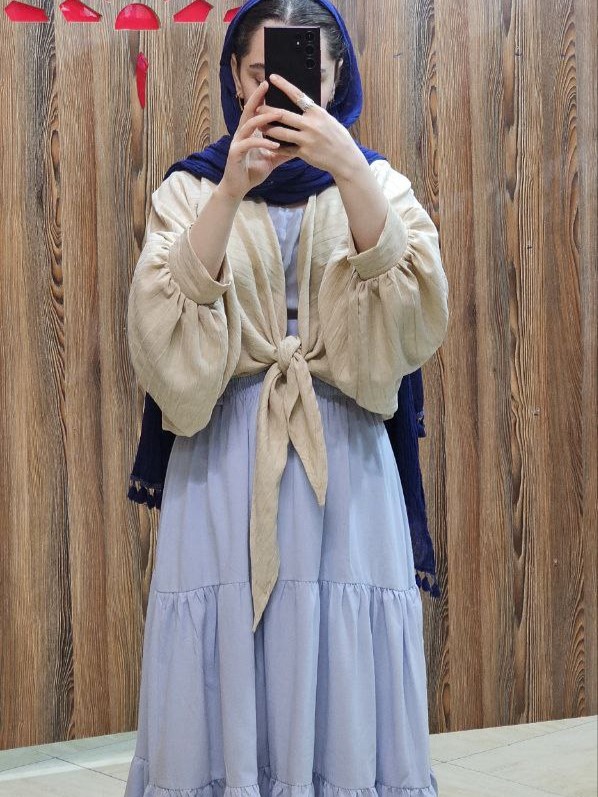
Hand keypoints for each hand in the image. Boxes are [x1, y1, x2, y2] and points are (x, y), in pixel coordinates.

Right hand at [219, 80, 299, 199]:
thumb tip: (298, 146)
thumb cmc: (252, 172)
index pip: (255, 112)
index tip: (270, 86)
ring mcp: (237, 142)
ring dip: (264, 119)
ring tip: (279, 114)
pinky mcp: (235, 153)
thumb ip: (282, 151)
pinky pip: (250, 144)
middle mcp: (241, 134)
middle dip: (257, 98)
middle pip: (248, 111)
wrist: (238, 188)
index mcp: (249, 133)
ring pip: (249, 125)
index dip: (261, 99)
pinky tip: (275, 144)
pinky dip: (263, 143)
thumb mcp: (271, 160)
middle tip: (266, 85)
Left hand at [255, 73, 363, 177]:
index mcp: (317, 112)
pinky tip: (268, 145)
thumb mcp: (328, 120)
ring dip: (268, 129)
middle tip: (257, 108)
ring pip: (281, 132)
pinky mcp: (304, 153)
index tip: (272, 78)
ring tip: (259, 127)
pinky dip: (276, 147)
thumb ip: (313, 113)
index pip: (297, 95)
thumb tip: (302, 103)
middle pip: (283, 114)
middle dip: (267, 111)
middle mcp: (311, 124)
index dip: (283, 85)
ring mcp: (307, 139)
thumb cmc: (337, 138)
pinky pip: (286, 149)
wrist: (345, 159)